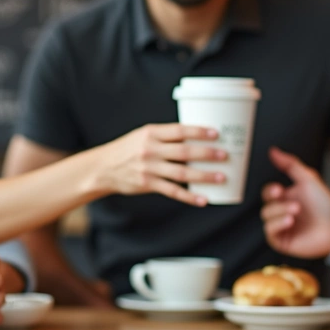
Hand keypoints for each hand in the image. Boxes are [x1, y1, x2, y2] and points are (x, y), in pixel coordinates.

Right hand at [94, 123, 226, 206]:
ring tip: (221, 177)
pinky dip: (189, 196)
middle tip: (225, 155)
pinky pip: (172, 191)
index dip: (198, 131)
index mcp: (151, 133)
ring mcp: (149, 168)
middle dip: (206, 153)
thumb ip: (165, 136)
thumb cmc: (129, 149)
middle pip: (183, 151)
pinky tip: (203, 199)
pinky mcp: (147, 184)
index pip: (179, 130)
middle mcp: (150, 149)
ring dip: (203, 175)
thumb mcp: (143, 136)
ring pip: (181, 172)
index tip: (216, 134)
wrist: (103, 168)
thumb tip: (196, 138)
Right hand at [260, 147, 329, 258]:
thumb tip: (273, 150)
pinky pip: (269, 232)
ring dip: (279, 212)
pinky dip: (277, 225)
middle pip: (266, 205)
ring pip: (266, 218)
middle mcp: (281, 212)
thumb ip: (290, 164)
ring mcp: (281, 227)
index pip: (267, 193)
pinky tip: (290, 221)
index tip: (279, 189)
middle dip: (277, 203)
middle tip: (289, 201)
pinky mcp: (282, 241)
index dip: (270, 190)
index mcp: (285, 198)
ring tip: (296, 212)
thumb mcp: (308, 179)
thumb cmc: (325, 204)